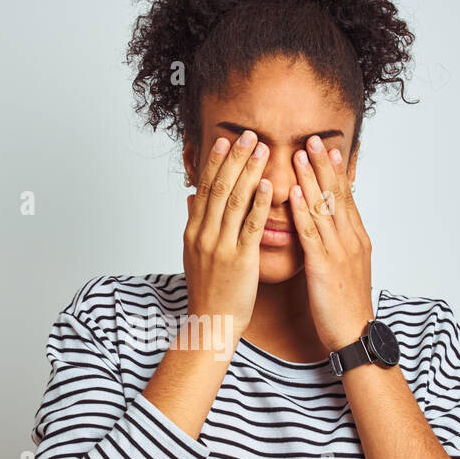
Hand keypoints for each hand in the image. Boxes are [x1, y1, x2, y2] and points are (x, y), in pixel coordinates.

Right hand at [183, 129, 271, 342]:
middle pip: (219, 188)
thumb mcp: (193, 254)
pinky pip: (250, 226)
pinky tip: (268, 186)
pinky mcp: (240, 260)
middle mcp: (204, 235)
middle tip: (249, 135)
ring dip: (250, 172)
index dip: (216, 163)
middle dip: (235, 159)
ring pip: (235, 201)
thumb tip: (190, 197)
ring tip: (263, 150)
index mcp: (193, 232)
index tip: (227, 141)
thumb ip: (194, 223)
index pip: (204, 188)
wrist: (211, 323)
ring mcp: (220, 247)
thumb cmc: (208, 291)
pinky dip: (259, 204)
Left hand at [287, 136, 373, 351]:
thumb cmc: (345, 306)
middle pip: (338, 195)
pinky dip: (303, 209)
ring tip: (300, 153)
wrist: (355, 335)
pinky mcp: (324, 266)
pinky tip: (294, 192)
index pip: (347, 198)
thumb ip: (337, 245)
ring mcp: (339, 252)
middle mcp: (351, 240)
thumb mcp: (345, 269)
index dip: (337, 172)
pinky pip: (312, 232)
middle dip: (325, 165)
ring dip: (311, 178)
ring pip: (325, 207)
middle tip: (314, 138)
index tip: (328, 148)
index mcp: (357, 240)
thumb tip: (327, 229)